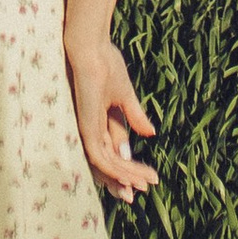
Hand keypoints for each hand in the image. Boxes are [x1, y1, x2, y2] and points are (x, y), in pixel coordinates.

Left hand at [66, 39, 156, 202]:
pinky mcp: (86, 130)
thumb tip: (150, 135)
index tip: (151, 178)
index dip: (131, 169)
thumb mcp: (125, 96)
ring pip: (107, 165)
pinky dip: (117, 170)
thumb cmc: (105, 64)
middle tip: (147, 189)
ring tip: (145, 184)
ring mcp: (87, 131)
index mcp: (99, 123)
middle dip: (128, 179)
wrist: (92, 49)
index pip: (114, 155)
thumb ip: (134, 117)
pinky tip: (132, 177)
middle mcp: (91, 131)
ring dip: (127, 176)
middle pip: (109, 165)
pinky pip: (101, 158)